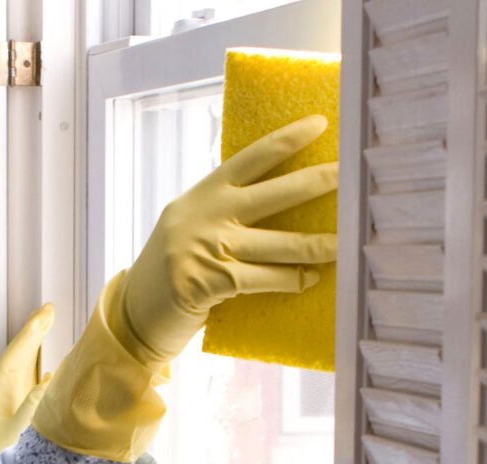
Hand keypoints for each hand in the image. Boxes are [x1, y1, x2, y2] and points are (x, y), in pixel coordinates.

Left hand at [0, 304, 54, 463]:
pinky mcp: (18, 416)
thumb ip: (31, 409)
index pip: (14, 357)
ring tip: (49, 326)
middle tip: (49, 310)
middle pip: (18, 356)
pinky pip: (30, 385)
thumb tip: (48, 382)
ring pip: (24, 368)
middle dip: (33, 333)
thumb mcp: (17, 436)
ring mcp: (10, 404)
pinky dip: (40, 371)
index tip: (44, 315)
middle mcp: (2, 395)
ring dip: (36, 347)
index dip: (30, 334)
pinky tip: (50, 369)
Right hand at [30, 116, 337, 463]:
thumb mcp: (190, 228)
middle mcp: (205, 214)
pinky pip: (267, 278)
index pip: (251, 158)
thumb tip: (282, 205)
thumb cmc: (172, 272)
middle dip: (318, 181)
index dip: (286, 139)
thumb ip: (225, 213)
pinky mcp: (210, 281)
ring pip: (280, 243)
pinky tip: (310, 279)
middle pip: (276, 192)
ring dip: (319, 245)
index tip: (319, 125)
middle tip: (352, 174)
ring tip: (348, 242)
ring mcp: (207, 246)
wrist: (134, 315)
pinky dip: (293, 280)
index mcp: (202, 194)